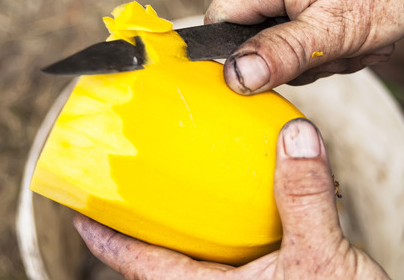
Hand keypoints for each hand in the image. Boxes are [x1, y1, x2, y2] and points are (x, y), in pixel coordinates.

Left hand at [73, 119, 388, 278]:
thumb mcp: (323, 260)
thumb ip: (305, 197)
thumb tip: (295, 138)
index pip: (140, 265)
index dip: (106, 241)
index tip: (80, 215)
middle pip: (158, 264)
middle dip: (139, 234)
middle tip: (125, 201)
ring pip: (194, 261)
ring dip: (180, 232)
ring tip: (172, 202)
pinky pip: (229, 257)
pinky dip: (223, 233)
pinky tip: (235, 213)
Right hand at [204, 0, 403, 94]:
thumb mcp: (335, 27)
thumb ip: (283, 51)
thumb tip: (238, 77)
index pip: (219, 22)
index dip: (236, 54)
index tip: (269, 69)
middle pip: (251, 44)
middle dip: (290, 61)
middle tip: (330, 52)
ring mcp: (288, 2)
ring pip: (278, 52)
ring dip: (315, 61)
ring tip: (348, 44)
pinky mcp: (304, 14)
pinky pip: (299, 50)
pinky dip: (326, 55)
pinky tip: (350, 41)